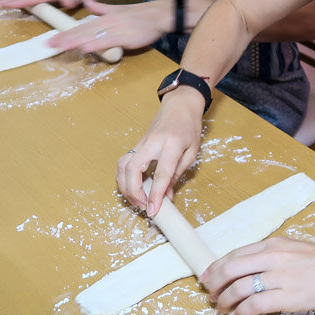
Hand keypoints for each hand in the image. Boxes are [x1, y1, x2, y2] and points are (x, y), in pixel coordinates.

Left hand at [46, 0, 168, 53]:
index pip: (80, 26)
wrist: (157, 15)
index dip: (65, 33)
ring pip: (91, 36)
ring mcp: (115, 29)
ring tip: (60, 46)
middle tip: (48, 44)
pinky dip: (96, 44)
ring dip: (75, 41)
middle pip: (81, 31)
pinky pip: (108, 41)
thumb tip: (87, 2)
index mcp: (103, 18)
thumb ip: (100, 8)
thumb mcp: (116, 10)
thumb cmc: (138, 15)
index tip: (51, 39)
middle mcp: (106, 22)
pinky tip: (85, 48)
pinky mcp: (125, 36)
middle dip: (64, 38)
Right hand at [117, 87, 206, 214]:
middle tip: (142, 205)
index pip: (161, 174)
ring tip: (135, 199)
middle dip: (133, 191)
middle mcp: (152, 143)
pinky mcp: (136, 144)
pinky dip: (123, 177)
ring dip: (124, 185)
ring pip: (123, 165)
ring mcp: (141, 142)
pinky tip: (130, 187)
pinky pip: (124, 162)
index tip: (152, 210)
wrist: (180, 105)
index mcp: (171, 145)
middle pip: (133, 169)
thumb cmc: (189, 127)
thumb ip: (178, 174)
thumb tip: (167, 197)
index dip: (156, 195)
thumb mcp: (191, 152)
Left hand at [200, 237, 314, 314]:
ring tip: (221, 308)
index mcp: (274, 244)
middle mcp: (272, 258)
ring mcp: (278, 277)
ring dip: (225, 300)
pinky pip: (254, 305)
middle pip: (230, 269)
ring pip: (238, 288)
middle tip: (209, 294)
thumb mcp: (296, 249)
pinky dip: (242, 312)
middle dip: (215, 283)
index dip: (218, 266)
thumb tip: (255, 271)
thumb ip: (275, 256)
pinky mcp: (286, 297)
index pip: (236, 254)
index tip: (208, 275)